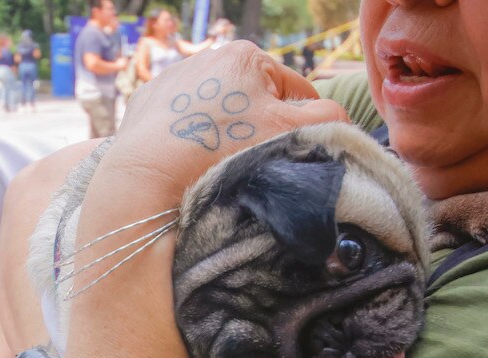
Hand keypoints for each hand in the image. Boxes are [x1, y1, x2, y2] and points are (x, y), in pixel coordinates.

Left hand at [110, 42, 347, 195]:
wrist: (149, 171)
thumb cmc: (224, 149)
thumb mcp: (290, 132)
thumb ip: (329, 120)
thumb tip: (342, 120)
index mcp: (248, 56)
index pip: (295, 91)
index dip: (301, 124)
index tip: (290, 151)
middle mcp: (207, 56)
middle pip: (253, 98)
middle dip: (257, 126)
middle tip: (249, 160)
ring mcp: (173, 78)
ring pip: (216, 108)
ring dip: (222, 130)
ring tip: (215, 160)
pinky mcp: (146, 101)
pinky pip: (179, 119)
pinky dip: (187, 135)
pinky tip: (185, 156)